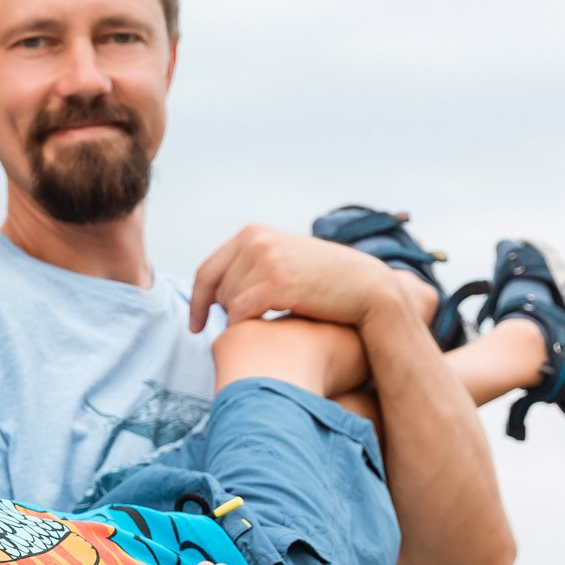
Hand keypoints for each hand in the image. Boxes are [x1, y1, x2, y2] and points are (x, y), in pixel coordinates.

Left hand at [189, 225, 396, 332]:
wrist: (369, 288)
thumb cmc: (325, 282)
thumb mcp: (284, 260)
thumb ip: (252, 265)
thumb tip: (217, 291)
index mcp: (253, 233)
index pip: (207, 270)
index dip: (197, 301)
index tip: (196, 325)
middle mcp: (255, 240)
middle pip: (216, 289)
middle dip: (227, 312)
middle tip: (252, 326)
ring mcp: (266, 258)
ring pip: (227, 302)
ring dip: (241, 320)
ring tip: (269, 324)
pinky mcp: (276, 281)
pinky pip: (239, 312)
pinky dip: (245, 327)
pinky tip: (265, 332)